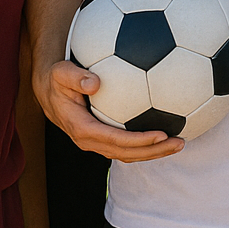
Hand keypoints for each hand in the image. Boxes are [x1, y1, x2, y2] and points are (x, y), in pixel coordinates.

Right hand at [36, 60, 181, 162]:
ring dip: (154, 152)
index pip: (115, 140)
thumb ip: (75, 77)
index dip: (139, 140)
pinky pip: (127, 147)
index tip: (162, 135)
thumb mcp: (60, 73)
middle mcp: (90, 141)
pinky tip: (166, 135)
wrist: (49, 91)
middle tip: (179, 143)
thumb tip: (96, 82)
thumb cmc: (57, 79)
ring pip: (129, 154)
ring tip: (179, 144)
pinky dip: (147, 145)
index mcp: (82, 129)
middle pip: (126, 153)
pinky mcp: (103, 138)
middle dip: (154, 151)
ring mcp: (97, 142)